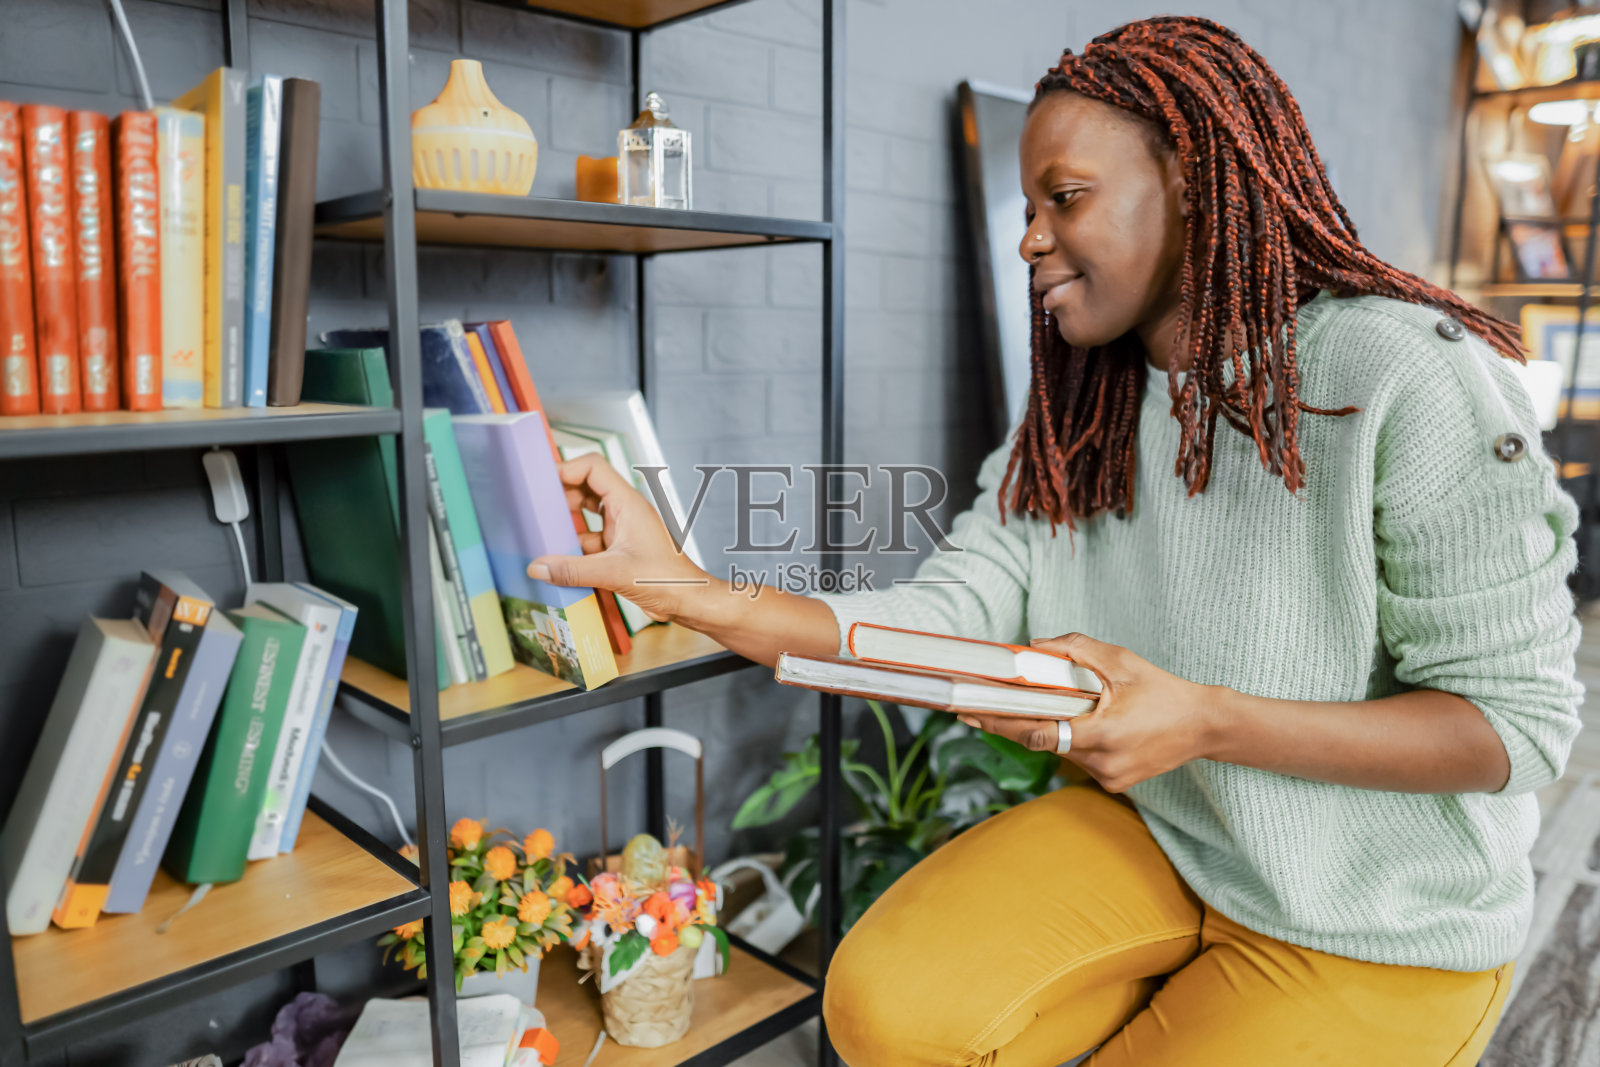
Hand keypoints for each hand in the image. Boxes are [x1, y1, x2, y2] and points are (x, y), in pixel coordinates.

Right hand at [525, 452, 709, 622]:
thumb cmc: (669, 579)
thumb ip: (573, 570)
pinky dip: (574, 549)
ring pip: (587, 517)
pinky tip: (558, 561)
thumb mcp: (614, 572)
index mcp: (628, 503)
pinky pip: (590, 541)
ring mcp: (623, 530)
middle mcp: (625, 512)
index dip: (567, 469)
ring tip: (542, 533)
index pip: (594, 468)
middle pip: (586, 489)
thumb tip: (538, 567)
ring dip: (566, 524)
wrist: (688, 601)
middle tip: (535, 506)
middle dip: (561, 496)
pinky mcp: (620, 550)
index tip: (543, 482)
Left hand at [957, 633, 1219, 792]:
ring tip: (1019, 706)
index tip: (971, 712)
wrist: (1204, 726)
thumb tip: (1035, 646)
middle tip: (972, 709)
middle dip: (1010, 723)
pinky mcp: (1113, 783)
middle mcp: (1101, 763)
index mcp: (1101, 735)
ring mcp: (1107, 778)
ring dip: (1043, 729)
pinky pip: (1078, 758)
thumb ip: (1075, 651)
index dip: (1000, 722)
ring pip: (1059, 751)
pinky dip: (1068, 739)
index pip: (1037, 733)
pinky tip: (1070, 721)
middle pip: (1041, 742)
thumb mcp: (1120, 660)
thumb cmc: (1164, 691)